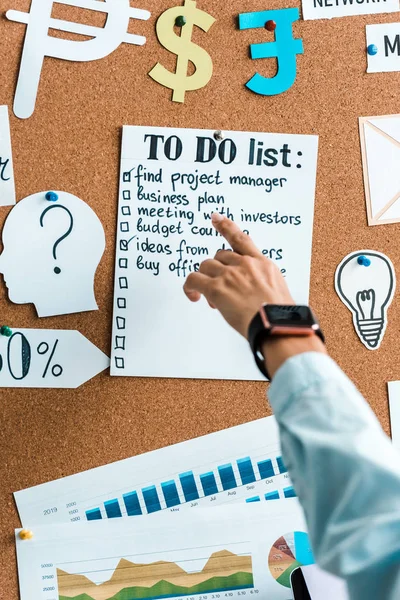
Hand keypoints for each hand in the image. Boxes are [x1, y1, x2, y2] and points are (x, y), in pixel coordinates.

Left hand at [183, 213, 293, 337]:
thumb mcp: (277, 291)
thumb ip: (260, 284)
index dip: (226, 226)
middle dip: (218, 271)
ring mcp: (230, 275)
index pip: (241, 239)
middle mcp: (245, 264)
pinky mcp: (217, 288)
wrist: (276, 325)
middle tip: (222, 291)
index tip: (216, 218)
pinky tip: (194, 296)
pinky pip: (194, 280)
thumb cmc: (280, 315)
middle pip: (219, 256)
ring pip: (206, 266)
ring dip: (205, 279)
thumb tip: (248, 292)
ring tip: (211, 298)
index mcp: (262, 263)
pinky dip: (190, 287)